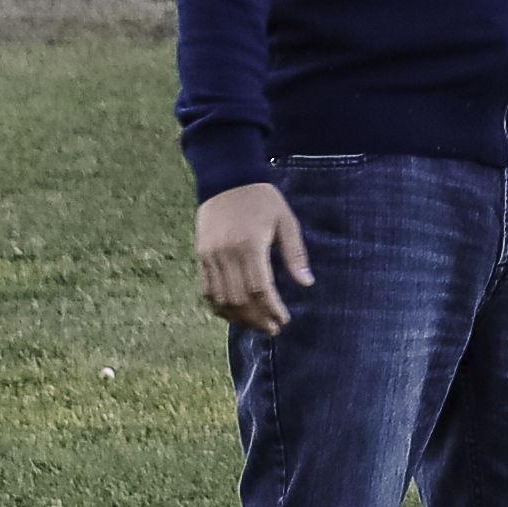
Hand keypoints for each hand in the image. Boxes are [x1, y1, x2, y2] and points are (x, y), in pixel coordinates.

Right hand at [194, 179, 314, 332]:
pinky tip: (233, 315)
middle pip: (240, 299)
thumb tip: (306, 283)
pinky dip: (219, 307)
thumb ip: (295, 253)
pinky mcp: (201, 255)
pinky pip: (206, 290)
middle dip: (258, 319)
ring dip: (239, 318)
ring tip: (256, 325)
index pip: (260, 289)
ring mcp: (210, 256)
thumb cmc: (262, 199)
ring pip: (221, 299)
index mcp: (250, 245)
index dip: (272, 309)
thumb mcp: (286, 220)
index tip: (284, 319)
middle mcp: (226, 254)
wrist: (227, 178)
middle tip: (273, 329)